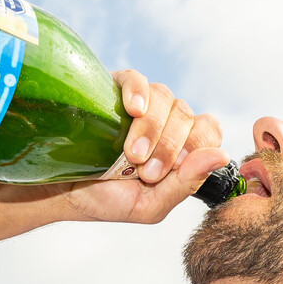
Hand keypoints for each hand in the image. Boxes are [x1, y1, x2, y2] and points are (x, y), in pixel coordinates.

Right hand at [60, 70, 229, 224]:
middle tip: (145, 172)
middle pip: (187, 116)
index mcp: (180, 146)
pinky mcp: (115, 88)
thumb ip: (187, 183)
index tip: (172, 170)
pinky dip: (139, 92)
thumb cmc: (107, 200)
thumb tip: (223, 154)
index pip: (209, 130)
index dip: (197, 147)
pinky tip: (132, 110)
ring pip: (165, 98)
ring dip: (151, 129)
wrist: (59, 191)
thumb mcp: (151, 205)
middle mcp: (165, 121)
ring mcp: (142, 103)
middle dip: (169, 147)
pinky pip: (138, 79)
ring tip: (130, 155)